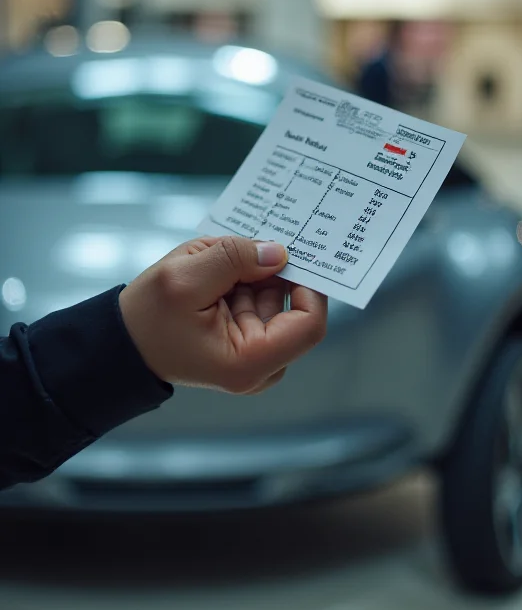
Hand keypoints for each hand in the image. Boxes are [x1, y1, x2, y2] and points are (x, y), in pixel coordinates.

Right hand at [119, 236, 327, 393]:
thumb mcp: (185, 277)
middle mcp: (260, 365)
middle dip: (273, 272)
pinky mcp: (245, 342)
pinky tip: (216, 273)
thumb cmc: (147, 318)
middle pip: (292, 308)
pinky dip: (243, 282)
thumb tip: (278, 252)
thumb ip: (235, 258)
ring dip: (253, 274)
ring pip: (274, 299)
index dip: (310, 285)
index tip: (295, 253)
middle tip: (250, 244)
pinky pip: (259, 303)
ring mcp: (253, 356)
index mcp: (250, 360)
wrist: (122, 342)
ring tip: (216, 263)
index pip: (309, 323)